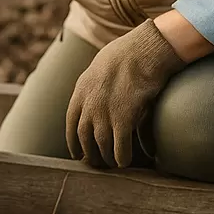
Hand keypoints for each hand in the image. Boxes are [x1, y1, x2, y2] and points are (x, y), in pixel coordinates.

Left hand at [65, 20, 184, 168]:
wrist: (142, 49)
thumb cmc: (128, 55)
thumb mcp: (101, 69)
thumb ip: (97, 90)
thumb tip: (104, 107)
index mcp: (81, 91)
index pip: (70, 123)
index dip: (73, 141)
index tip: (77, 153)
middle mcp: (88, 104)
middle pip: (84, 138)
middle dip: (89, 153)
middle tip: (97, 164)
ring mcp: (104, 113)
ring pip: (101, 146)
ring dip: (106, 158)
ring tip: (113, 164)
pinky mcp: (123, 119)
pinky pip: (120, 147)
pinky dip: (122, 157)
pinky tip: (125, 161)